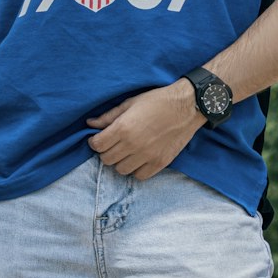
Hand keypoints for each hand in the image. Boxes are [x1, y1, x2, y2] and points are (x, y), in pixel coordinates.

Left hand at [87, 81, 205, 178]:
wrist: (187, 106)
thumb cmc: (157, 101)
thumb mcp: (130, 103)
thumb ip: (108, 116)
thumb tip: (90, 123)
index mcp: (123, 128)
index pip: (97, 145)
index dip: (95, 142)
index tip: (98, 139)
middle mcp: (133, 145)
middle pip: (107, 160)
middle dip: (106, 152)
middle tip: (113, 144)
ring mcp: (147, 156)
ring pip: (121, 170)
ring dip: (120, 162)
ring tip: (127, 152)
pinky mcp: (160, 163)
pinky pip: (139, 176)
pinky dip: (136, 170)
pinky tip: (139, 159)